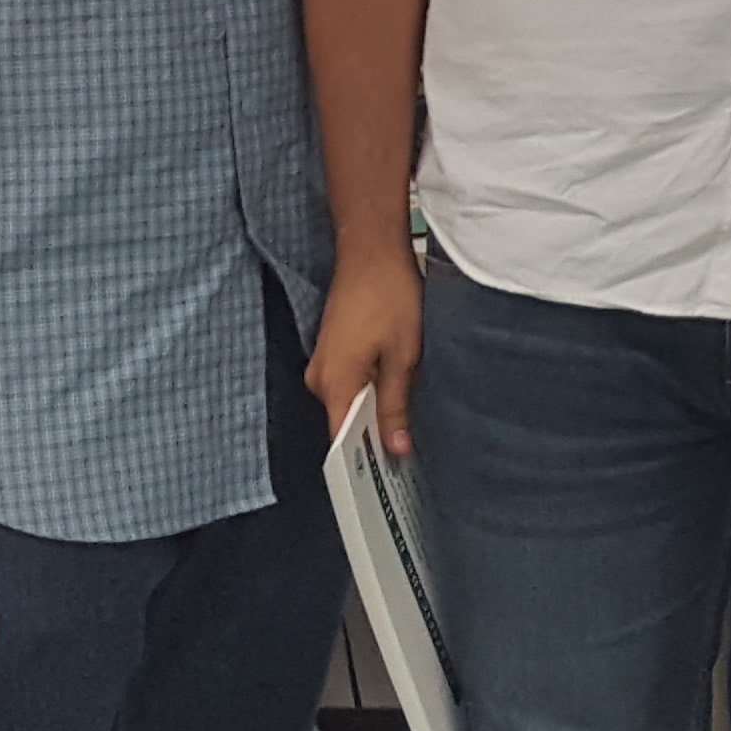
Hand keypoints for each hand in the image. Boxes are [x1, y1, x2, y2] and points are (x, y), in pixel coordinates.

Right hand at [310, 248, 424, 457]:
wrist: (371, 250)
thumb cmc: (390, 297)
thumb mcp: (403, 356)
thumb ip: (395, 404)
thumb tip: (396, 448)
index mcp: (334, 384)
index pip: (340, 441)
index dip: (363, 462)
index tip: (387, 480)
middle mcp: (319, 378)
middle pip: (347, 423)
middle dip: (376, 435)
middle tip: (412, 451)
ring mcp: (323, 362)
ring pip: (351, 401)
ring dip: (377, 408)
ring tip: (410, 419)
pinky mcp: (332, 349)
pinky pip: (351, 382)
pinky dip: (372, 388)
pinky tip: (398, 385)